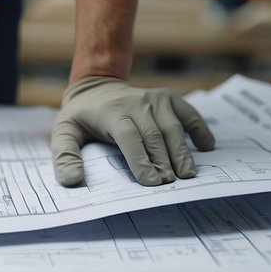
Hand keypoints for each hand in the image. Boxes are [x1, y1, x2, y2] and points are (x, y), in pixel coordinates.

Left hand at [51, 76, 214, 186]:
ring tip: (188, 174)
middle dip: (163, 160)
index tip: (151, 182)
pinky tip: (207, 147)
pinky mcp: (168, 98)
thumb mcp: (64, 132)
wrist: (96, 87)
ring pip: (172, 126)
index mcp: (111, 113)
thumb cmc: (81, 117)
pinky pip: (188, 113)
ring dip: (181, 151)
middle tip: (171, 184)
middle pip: (153, 134)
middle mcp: (136, 103)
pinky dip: (199, 128)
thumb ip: (65, 157)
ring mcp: (155, 99)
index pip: (129, 137)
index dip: (140, 159)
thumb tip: (72, 181)